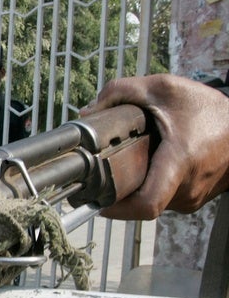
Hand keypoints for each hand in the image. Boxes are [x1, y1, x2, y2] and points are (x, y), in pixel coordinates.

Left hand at [80, 74, 228, 218]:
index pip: (146, 204)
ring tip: (131, 164)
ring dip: (135, 185)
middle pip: (139, 202)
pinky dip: (150, 184)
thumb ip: (120, 91)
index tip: (98, 200)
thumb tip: (88, 111)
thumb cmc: (208, 109)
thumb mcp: (163, 88)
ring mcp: (191, 199)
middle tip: (104, 173)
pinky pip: (162, 199)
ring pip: (150, 200)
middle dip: (119, 189)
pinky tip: (149, 165)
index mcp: (179, 162)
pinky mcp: (193, 201)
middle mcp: (187, 188)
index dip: (117, 209)